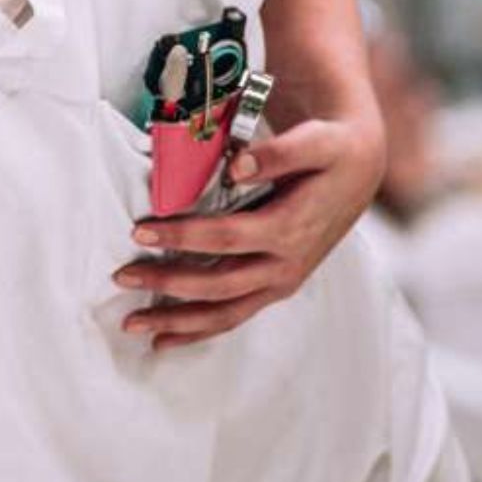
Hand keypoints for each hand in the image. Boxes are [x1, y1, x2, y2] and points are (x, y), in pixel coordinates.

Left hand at [115, 112, 385, 349]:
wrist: (360, 169)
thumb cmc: (331, 150)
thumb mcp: (315, 142)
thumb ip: (277, 154)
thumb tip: (237, 167)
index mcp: (290, 230)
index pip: (224, 238)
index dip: (180, 236)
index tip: (139, 230)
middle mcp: (286, 265)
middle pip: (217, 285)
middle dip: (166, 284)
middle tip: (121, 276)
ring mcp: (281, 281)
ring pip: (225, 313)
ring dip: (177, 321)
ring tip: (132, 323)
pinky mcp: (276, 287)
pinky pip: (235, 316)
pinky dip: (199, 330)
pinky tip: (166, 338)